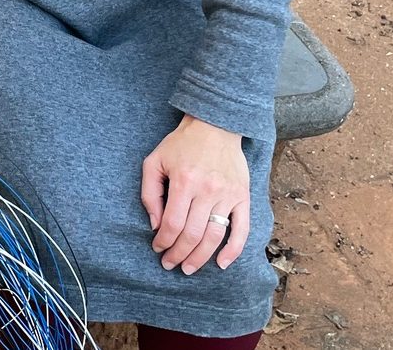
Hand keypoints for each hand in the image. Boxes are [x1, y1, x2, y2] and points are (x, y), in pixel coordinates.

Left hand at [141, 115, 250, 273]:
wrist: (215, 125)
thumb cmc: (181, 144)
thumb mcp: (154, 161)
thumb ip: (150, 193)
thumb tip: (155, 225)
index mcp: (184, 182)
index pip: (173, 224)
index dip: (163, 242)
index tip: (158, 249)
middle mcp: (208, 190)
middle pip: (192, 235)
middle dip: (178, 255)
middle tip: (170, 264)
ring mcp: (228, 195)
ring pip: (214, 236)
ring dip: (200, 258)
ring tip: (188, 268)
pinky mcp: (243, 197)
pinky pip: (242, 229)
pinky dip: (233, 250)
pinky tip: (222, 263)